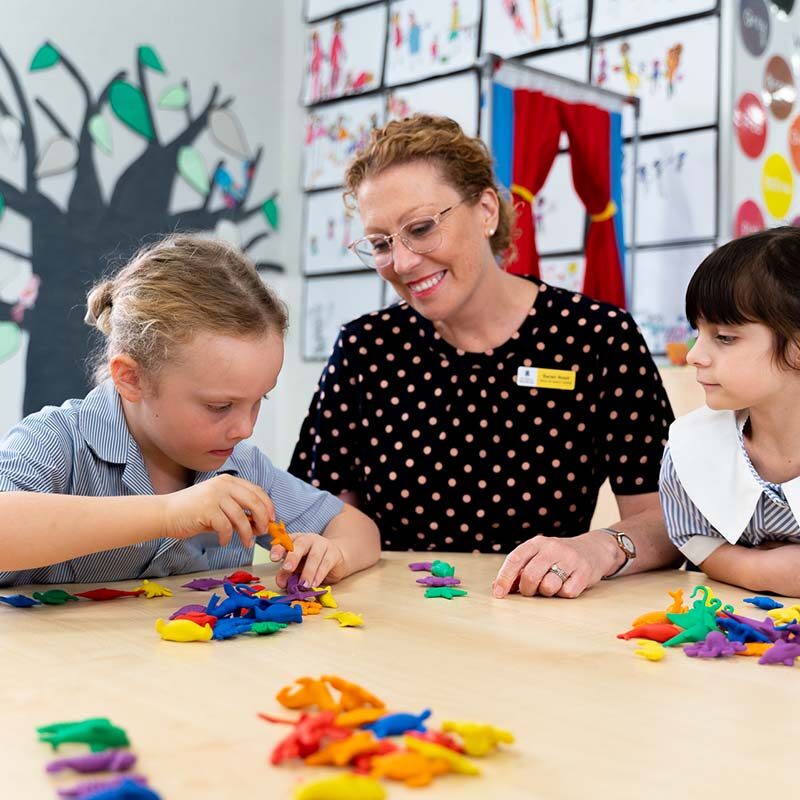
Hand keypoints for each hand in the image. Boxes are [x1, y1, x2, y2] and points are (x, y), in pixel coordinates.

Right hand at [160, 475, 274, 547]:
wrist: (165, 513)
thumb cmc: (192, 512)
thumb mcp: (218, 505)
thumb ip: (237, 510)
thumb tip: (258, 524)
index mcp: (228, 481)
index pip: (256, 490)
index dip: (267, 505)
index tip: (272, 518)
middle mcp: (223, 485)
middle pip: (254, 501)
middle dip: (263, 519)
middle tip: (263, 531)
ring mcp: (215, 496)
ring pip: (241, 517)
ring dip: (247, 533)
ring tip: (246, 543)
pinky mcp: (207, 510)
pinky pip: (226, 527)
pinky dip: (228, 537)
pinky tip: (224, 541)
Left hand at [274, 533, 345, 589]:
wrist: (335, 558)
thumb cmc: (311, 561)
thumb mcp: (296, 567)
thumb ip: (286, 573)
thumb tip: (280, 582)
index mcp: (295, 540)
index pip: (285, 541)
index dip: (278, 548)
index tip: (273, 558)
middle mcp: (308, 539)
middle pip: (300, 544)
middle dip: (293, 557)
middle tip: (287, 568)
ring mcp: (322, 544)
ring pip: (314, 556)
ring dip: (308, 571)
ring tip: (303, 585)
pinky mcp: (334, 554)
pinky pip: (326, 563)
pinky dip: (320, 574)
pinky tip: (315, 583)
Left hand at [491, 532, 619, 598]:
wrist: (593, 549)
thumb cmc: (557, 558)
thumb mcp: (537, 557)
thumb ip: (518, 571)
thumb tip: (497, 588)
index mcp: (537, 543)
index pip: (515, 559)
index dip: (504, 577)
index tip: (498, 593)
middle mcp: (553, 548)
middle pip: (530, 575)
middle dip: (527, 589)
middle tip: (531, 590)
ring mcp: (570, 559)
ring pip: (548, 586)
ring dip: (547, 592)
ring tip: (552, 584)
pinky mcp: (584, 573)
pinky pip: (567, 593)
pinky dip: (564, 594)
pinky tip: (567, 584)